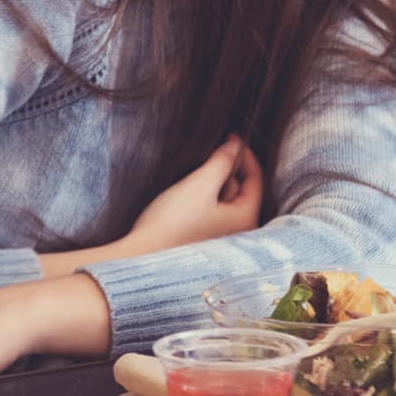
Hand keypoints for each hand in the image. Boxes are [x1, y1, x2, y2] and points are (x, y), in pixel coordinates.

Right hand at [123, 135, 263, 256]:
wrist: (140, 258)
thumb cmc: (172, 224)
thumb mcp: (200, 185)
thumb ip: (222, 162)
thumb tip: (236, 145)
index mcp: (245, 220)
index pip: (255, 179)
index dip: (243, 154)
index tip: (230, 138)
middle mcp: (238, 232)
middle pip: (240, 189)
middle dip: (226, 169)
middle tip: (209, 154)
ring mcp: (222, 239)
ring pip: (224, 200)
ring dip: (213, 183)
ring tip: (194, 176)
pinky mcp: (204, 241)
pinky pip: (212, 212)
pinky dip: (204, 198)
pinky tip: (187, 195)